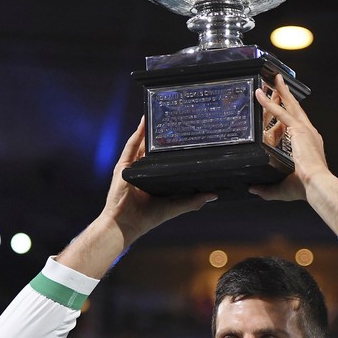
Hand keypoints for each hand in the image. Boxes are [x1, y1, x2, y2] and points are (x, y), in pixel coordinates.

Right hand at [103, 119, 213, 240]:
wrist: (127, 223)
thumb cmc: (148, 217)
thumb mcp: (175, 207)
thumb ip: (193, 201)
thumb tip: (213, 194)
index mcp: (155, 178)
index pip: (166, 160)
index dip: (175, 149)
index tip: (188, 137)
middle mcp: (144, 171)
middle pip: (155, 149)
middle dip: (164, 135)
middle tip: (178, 120)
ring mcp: (133, 167)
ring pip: (143, 144)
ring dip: (151, 129)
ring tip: (161, 113)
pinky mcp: (124, 166)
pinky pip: (131, 146)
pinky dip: (138, 133)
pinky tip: (144, 121)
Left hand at [249, 74, 328, 201]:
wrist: (316, 185)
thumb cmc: (306, 188)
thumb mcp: (282, 187)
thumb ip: (266, 188)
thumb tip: (253, 188)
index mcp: (307, 146)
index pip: (292, 126)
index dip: (283, 116)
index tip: (277, 108)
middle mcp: (308, 134)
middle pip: (294, 110)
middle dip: (285, 96)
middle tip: (277, 84)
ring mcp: (304, 130)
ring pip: (290, 105)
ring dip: (280, 92)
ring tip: (273, 79)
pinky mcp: (298, 129)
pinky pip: (280, 112)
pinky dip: (270, 102)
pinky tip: (260, 94)